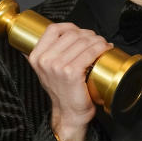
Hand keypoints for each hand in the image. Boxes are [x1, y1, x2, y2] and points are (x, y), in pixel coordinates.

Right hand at [27, 23, 112, 140]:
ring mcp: (57, 66)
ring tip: (103, 45)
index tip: (81, 32)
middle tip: (97, 40)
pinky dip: (101, 48)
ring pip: (82, 41)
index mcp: (36, 56)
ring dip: (98, 40)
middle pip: (71, 34)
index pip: (53, 29)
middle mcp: (45, 60)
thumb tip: (41, 39)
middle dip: (88, 34)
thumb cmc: (62, 92)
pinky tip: (105, 49)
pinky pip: (90, 52)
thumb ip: (42, 55)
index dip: (70, 27)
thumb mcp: (45, 71)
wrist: (69, 113)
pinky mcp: (71, 72)